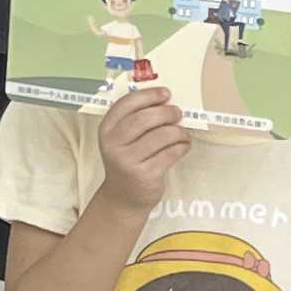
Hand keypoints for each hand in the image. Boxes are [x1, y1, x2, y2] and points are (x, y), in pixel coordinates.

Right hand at [95, 75, 191, 210]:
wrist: (124, 196)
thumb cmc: (129, 161)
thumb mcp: (123, 140)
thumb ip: (137, 120)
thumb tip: (166, 102)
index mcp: (107, 129)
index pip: (127, 103)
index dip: (149, 95)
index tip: (165, 94)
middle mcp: (114, 144)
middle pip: (145, 118)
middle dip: (166, 112)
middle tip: (178, 112)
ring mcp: (128, 161)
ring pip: (161, 136)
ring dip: (178, 131)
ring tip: (183, 133)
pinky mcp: (146, 175)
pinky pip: (170, 153)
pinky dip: (182, 146)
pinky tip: (183, 146)